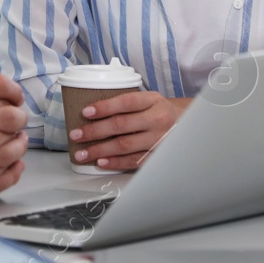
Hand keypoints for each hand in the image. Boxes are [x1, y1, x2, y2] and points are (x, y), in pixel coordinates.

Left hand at [71, 92, 190, 171]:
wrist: (187, 125)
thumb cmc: (160, 111)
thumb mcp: (149, 99)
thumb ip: (127, 103)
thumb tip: (92, 111)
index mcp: (153, 101)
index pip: (126, 102)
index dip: (105, 107)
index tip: (86, 112)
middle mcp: (157, 119)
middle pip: (122, 125)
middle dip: (95, 131)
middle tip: (76, 135)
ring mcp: (159, 139)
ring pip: (125, 146)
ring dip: (100, 150)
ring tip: (82, 154)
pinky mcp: (158, 156)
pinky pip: (134, 161)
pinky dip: (115, 163)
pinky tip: (101, 162)